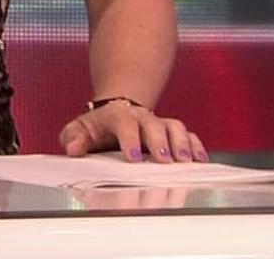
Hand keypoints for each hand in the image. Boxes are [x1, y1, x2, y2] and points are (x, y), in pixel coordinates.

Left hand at [59, 101, 205, 162]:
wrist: (115, 112)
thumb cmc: (97, 127)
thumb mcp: (80, 129)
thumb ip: (73, 137)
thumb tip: (73, 148)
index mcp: (117, 116)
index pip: (124, 123)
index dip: (130, 139)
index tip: (133, 157)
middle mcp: (141, 117)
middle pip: (154, 124)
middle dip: (160, 141)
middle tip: (165, 160)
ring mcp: (158, 123)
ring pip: (174, 126)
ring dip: (181, 143)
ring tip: (186, 161)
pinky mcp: (172, 131)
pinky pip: (187, 135)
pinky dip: (196, 146)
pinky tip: (201, 160)